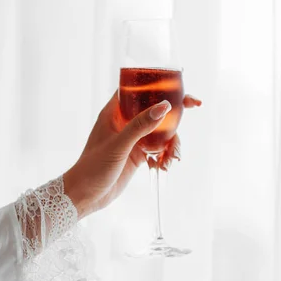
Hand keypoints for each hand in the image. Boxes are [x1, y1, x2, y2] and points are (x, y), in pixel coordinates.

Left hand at [63, 92, 201, 217]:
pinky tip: (163, 166)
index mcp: (115, 112)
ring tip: (172, 158)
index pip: (139, 90)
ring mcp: (133, 138)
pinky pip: (159, 148)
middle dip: (176, 111)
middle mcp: (125, 122)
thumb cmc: (93, 167)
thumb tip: (164, 106)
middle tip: (196, 106)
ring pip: (162, 130)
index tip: (179, 85)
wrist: (85, 196)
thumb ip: (141, 126)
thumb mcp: (119, 145)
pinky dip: (166, 155)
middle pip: (156, 108)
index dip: (159, 84)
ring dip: (172, 141)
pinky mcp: (138, 154)